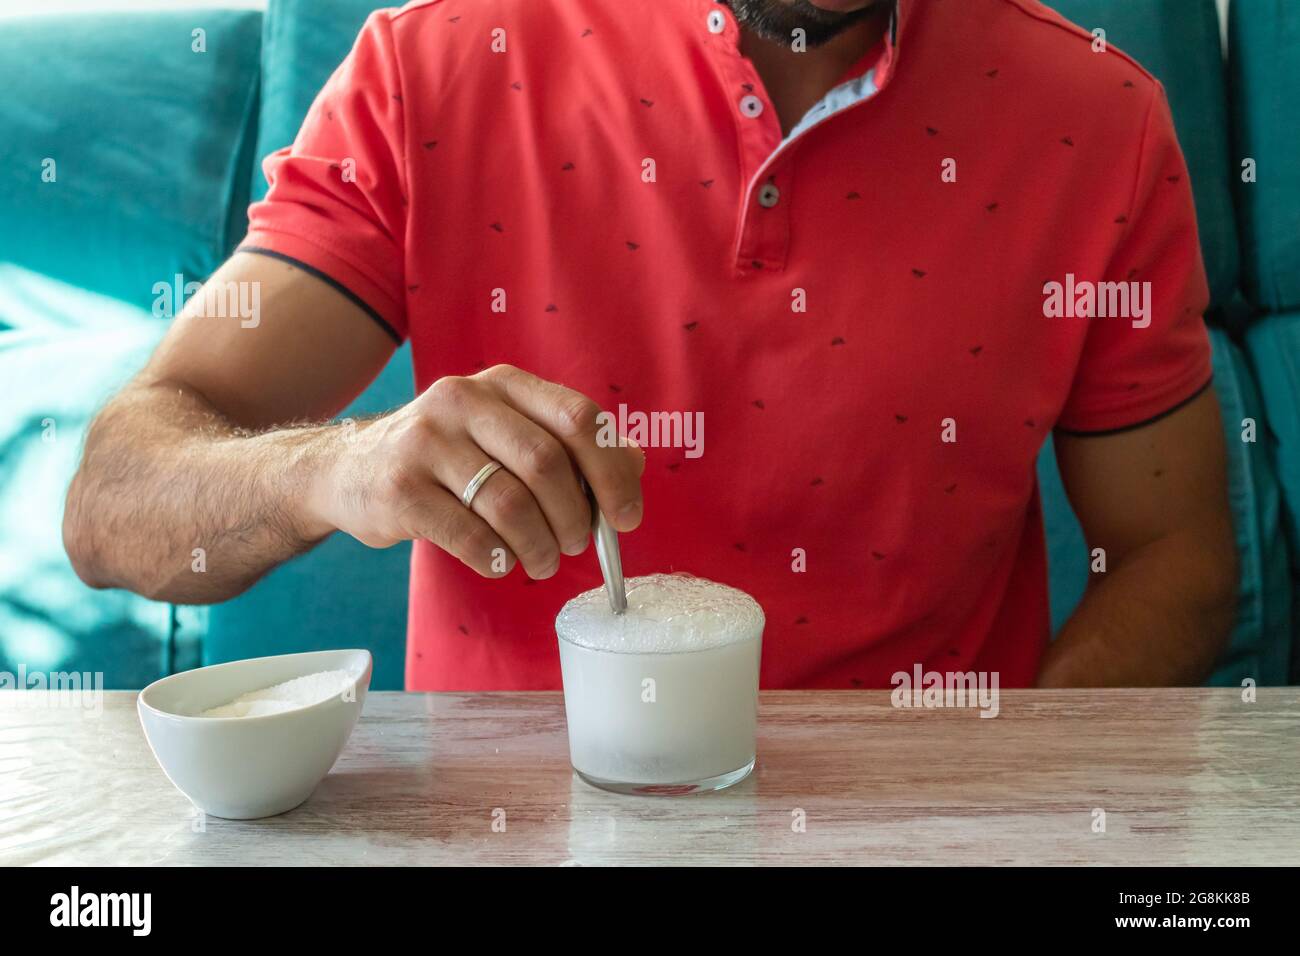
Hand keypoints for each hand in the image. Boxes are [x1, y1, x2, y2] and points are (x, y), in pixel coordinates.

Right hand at [309, 364, 644, 578]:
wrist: (347, 469)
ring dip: (539, 546)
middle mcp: (463, 401)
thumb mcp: (505, 435)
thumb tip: (633, 467)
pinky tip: (500, 563)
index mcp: (502, 383)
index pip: (578, 418)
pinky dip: (497, 558)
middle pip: (547, 463)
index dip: (611, 472)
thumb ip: (569, 446)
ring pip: (510, 504)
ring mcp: (426, 442)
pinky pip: (469, 535)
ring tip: (542, 563)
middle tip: (577, 546)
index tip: (626, 517)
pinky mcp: (399, 489)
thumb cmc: (446, 458)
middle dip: (575, 517)